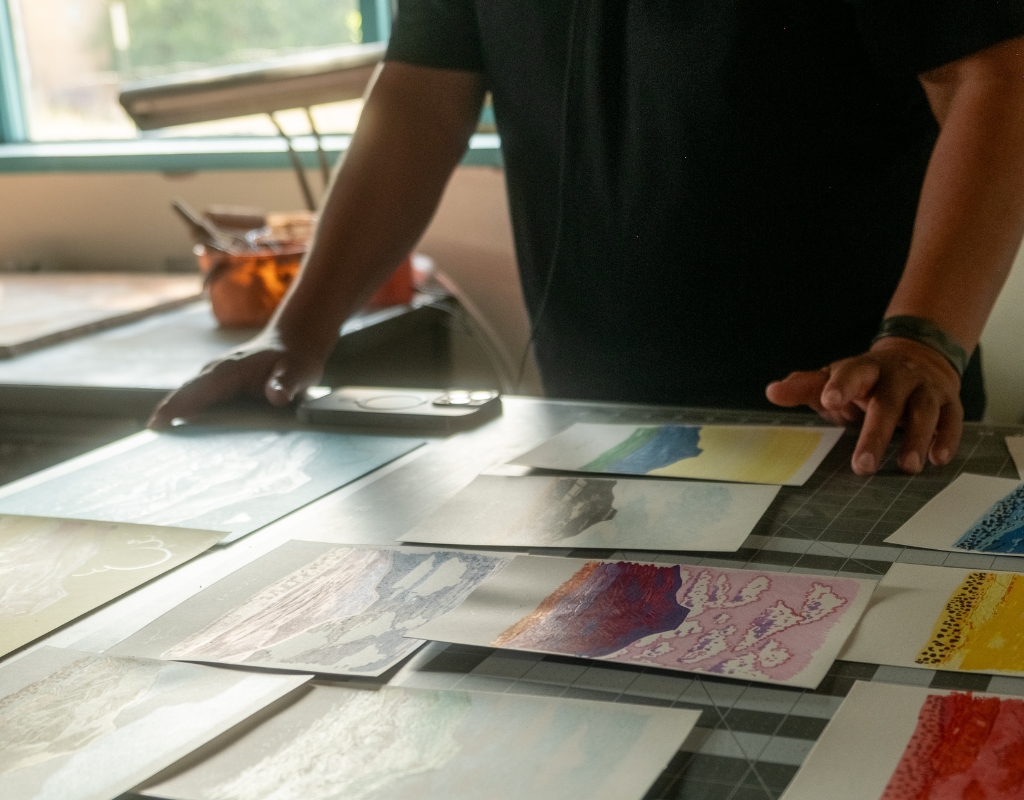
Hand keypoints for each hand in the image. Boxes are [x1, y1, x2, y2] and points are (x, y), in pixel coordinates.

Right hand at [147, 331, 324, 428]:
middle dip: (167, 416)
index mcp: (231, 370)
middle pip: (185, 396)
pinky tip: (182, 441)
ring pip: (188, 400)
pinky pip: (197, 404)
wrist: (292, 345)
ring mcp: (213, 380)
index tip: (159, 422)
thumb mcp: (297, 371)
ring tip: (160, 448)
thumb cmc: (294, 360)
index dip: (179, 406)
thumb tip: (277, 397)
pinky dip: (186, 418)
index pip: (199, 388)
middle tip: (152, 442)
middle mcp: (215, 373)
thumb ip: (286, 384)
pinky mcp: (216, 389)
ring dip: (173, 419)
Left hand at [765, 337, 963, 475]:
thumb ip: (806, 387)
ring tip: (907, 467)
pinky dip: (947, 439)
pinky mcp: (950, 402)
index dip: (840, 386)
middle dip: (876, 434)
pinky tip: (938, 459)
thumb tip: (772, 392)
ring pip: (924, 411)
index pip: (851, 374)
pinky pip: (952, 420)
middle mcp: (897, 376)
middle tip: (862, 466)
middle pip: (888, 403)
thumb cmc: (865, 379)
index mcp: (864, 369)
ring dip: (916, 439)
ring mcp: (925, 388)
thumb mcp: (835, 379)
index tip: (828, 400)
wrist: (918, 356)